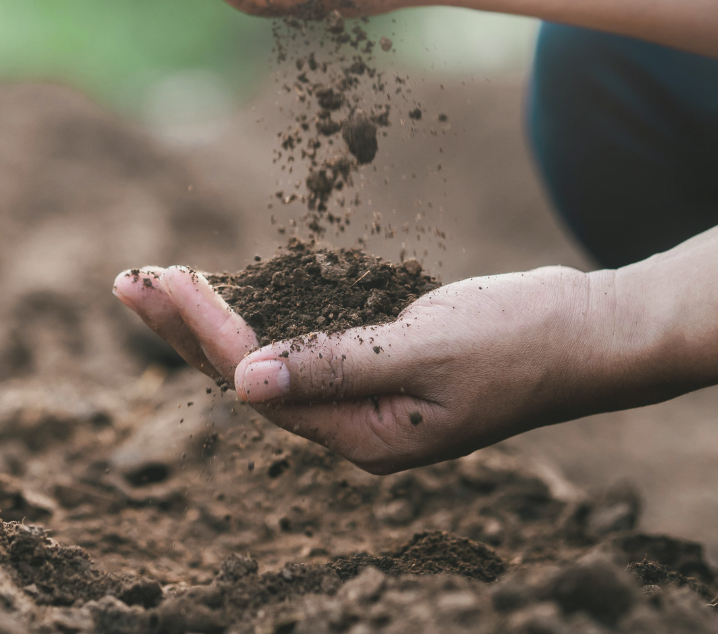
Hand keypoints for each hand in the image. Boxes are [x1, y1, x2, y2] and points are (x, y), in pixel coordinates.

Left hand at [113, 262, 639, 473]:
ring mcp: (374, 395)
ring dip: (221, 321)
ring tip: (164, 285)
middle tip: (130, 280)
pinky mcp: (388, 362)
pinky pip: (312, 343)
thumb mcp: (429, 351)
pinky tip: (245, 294)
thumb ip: (338, 365)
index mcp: (366, 436)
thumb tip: (244, 383)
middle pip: (253, 379)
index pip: (261, 384)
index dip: (206, 332)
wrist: (588, 333)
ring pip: (276, 360)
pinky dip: (272, 314)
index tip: (161, 281)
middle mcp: (359, 425)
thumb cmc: (521, 341)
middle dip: (188, 330)